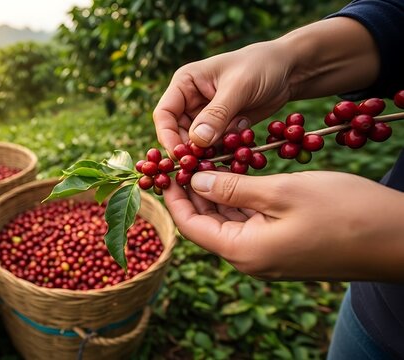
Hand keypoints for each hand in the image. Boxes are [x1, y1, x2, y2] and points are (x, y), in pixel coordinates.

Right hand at [153, 40, 292, 152]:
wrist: (288, 70)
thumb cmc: (261, 67)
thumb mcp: (239, 87)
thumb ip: (217, 114)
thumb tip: (197, 141)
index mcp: (185, 84)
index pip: (164, 114)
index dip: (167, 136)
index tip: (180, 156)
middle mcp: (189, 101)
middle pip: (177, 133)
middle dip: (190, 150)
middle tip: (204, 166)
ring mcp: (205, 116)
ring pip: (197, 144)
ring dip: (209, 154)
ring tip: (227, 156)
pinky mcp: (221, 128)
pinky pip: (215, 147)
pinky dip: (225, 153)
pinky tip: (239, 152)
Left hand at [163, 170, 403, 281]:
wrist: (399, 239)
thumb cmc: (344, 211)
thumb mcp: (282, 191)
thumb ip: (233, 187)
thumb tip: (195, 180)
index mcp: (244, 251)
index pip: (191, 225)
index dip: (175, 196)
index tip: (167, 168)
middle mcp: (251, 259)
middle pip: (207, 224)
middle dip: (194, 191)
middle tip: (185, 158)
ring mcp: (270, 255)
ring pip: (230, 221)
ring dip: (218, 192)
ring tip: (208, 159)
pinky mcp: (286, 247)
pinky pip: (252, 223)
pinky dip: (241, 199)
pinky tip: (240, 173)